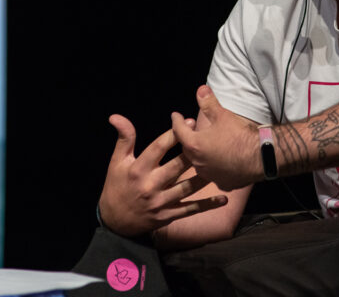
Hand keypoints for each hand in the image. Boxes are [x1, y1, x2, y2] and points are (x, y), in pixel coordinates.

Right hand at [98, 114, 227, 237]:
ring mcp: (161, 202)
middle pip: (176, 167)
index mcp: (138, 169)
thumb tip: (116, 116)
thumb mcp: (116, 162)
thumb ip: (124, 139)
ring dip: (204, 177)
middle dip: (193, 153)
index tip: (189, 122)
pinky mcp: (168, 215)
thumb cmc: (117, 186)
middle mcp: (150, 186)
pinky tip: (223, 199)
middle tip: (209, 140)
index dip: (173, 135)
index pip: (157, 148)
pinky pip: (191, 209)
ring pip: (187, 188)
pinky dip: (207, 205)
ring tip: (220, 166)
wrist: (116, 221)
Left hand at [171, 85, 263, 190]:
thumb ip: (208, 103)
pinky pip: (215, 175)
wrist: (261, 156)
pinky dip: (215, 168)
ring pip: (199, 164)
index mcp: (195, 145)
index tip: (175, 116)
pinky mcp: (223, 183)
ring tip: (206, 146)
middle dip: (187, 138)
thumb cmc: (240, 135)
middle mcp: (199, 163)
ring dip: (201, 155)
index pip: (178, 130)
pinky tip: (221, 163)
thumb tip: (200, 90)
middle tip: (192, 130)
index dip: (176, 121)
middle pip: (187, 149)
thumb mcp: (223, 115)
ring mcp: (210, 176)